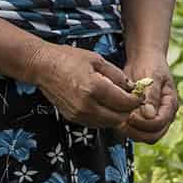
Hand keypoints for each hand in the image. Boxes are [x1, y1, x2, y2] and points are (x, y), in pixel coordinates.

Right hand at [29, 42, 143, 127]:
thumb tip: (132, 87)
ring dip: (117, 116)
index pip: (124, 103)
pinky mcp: (73, 118)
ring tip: (119, 102)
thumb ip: (117, 75)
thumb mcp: (97, 60)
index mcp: (94, 88)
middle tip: (131, 100)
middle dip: (128, 110)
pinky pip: (96, 124)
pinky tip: (106, 106)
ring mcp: (79, 114)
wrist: (43, 67)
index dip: (136, 100)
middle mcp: (86, 105)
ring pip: (108, 124)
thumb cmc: (68, 58)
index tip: (139, 95)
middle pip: (119, 118)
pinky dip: (105, 118)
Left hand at [118, 54, 177, 143]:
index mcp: (170, 105)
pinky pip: (134, 131)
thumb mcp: (153, 76)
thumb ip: (152, 95)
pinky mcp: (141, 119)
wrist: (144, 59)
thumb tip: (149, 115)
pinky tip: (116, 119)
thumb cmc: (151, 64)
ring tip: (118, 120)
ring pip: (143, 137)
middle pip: (153, 136)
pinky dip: (125, 129)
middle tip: (122, 122)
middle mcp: (163, 115)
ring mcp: (152, 119)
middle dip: (136, 132)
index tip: (131, 116)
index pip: (160, 123)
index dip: (145, 124)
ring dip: (130, 132)